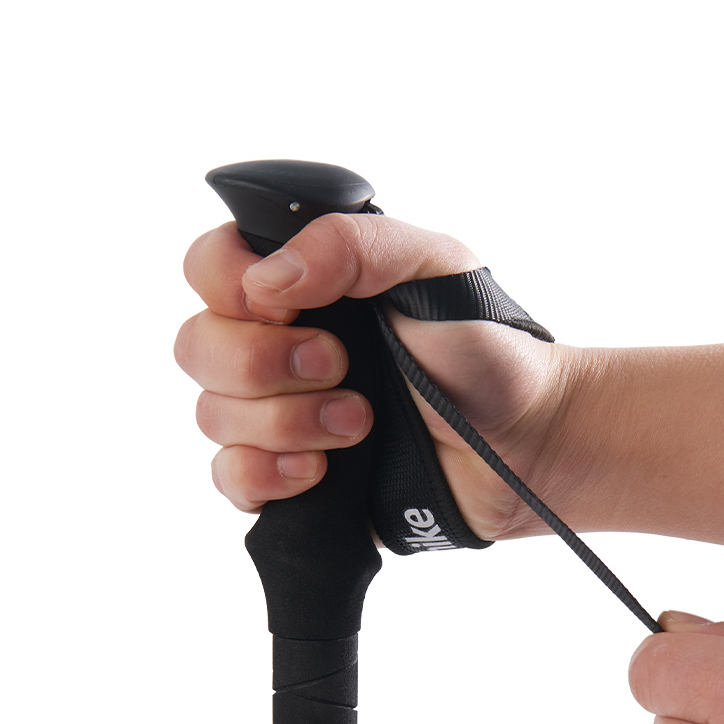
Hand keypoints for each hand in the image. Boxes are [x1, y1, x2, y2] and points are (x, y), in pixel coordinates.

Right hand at [174, 213, 570, 539]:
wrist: (526, 438)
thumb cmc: (484, 345)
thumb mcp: (434, 264)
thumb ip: (352, 245)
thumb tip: (267, 280)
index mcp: (302, 281)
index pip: (208, 265)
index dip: (231, 286)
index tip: (291, 306)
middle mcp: (276, 341)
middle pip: (197, 345)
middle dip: (266, 362)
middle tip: (341, 365)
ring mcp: (277, 411)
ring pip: (212, 414)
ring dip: (287, 421)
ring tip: (361, 422)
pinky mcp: (287, 477)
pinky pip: (228, 478)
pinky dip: (266, 474)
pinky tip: (321, 469)